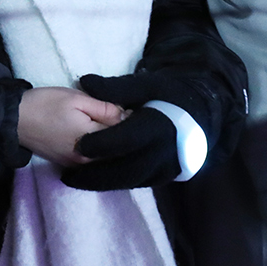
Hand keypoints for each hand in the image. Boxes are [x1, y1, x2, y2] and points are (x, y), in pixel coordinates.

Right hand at [16, 86, 124, 167]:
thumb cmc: (45, 104)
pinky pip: (94, 161)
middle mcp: (87, 160)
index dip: (132, 122)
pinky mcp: (69, 165)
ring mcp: (77, 165)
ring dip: (114, 145)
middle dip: (125, 137)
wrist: (14, 119)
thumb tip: (128, 116)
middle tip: (126, 118)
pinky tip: (102, 139)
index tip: (134, 111)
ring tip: (114, 127)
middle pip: (118, 152)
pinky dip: (101, 152)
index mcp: (91, 141)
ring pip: (107, 158)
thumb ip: (104, 108)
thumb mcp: (76, 99)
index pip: (124, 135)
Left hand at [62, 70, 212, 189]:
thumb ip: (116, 87)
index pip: (127, 138)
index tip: (80, 145)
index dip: (103, 143)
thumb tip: (86, 82)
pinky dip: (115, 183)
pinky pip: (136, 183)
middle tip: (69, 175)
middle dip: (97, 173)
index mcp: (158, 126)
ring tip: (75, 180)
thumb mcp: (144, 85)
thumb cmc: (168, 96)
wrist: (197, 114)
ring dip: (103, 182)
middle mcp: (164, 151)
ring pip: (130, 180)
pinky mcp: (163, 175)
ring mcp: (166, 167)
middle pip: (127, 168)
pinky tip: (94, 181)